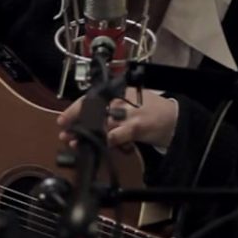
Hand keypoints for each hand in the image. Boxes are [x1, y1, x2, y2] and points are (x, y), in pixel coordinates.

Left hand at [56, 90, 178, 149]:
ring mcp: (127, 113)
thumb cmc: (150, 110)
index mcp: (117, 91)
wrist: (175, 118)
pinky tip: (101, 145)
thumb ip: (108, 108)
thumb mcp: (128, 101)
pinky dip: (106, 141)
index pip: (90, 99)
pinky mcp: (136, 126)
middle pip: (91, 112)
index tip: (62, 121)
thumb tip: (84, 118)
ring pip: (100, 124)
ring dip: (86, 135)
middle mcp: (120, 99)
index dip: (74, 111)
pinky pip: (115, 135)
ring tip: (75, 142)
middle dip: (76, 125)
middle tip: (65, 135)